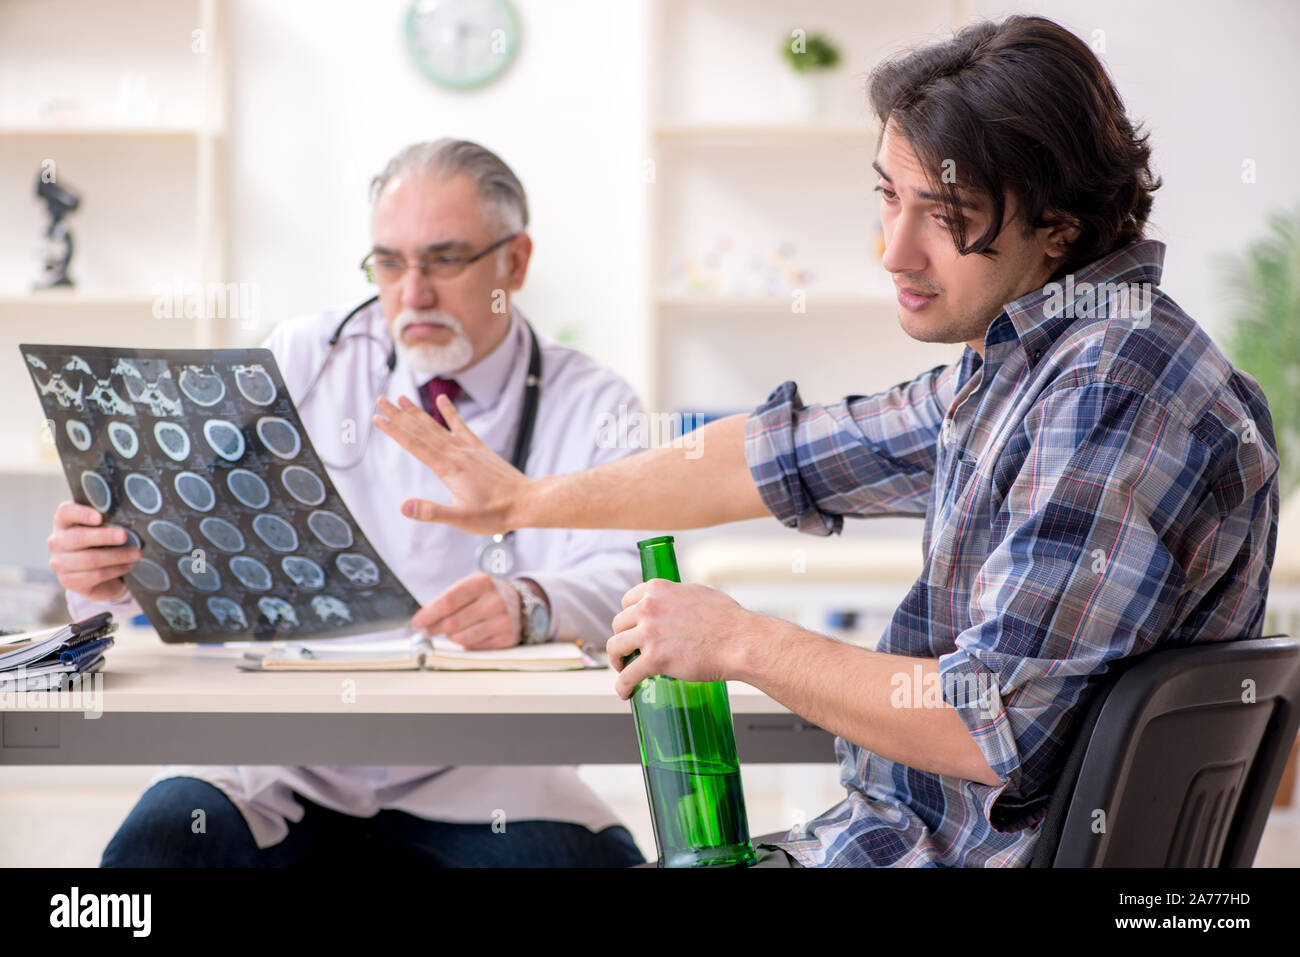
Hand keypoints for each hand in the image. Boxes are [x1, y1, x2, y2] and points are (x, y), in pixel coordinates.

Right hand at [47, 501, 141, 602]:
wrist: (99, 575)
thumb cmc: (103, 544)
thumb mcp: (104, 529)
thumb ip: (109, 521)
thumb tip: (130, 519)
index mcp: (63, 523)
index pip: (65, 512)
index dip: (81, 513)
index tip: (100, 517)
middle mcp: (57, 541)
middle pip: (78, 537)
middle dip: (105, 536)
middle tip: (124, 536)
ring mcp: (59, 563)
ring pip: (89, 559)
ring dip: (117, 556)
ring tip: (136, 554)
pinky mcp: (68, 581)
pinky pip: (95, 575)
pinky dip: (115, 570)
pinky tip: (127, 566)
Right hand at [373, 394, 528, 534]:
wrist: (527, 502)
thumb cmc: (496, 514)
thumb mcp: (461, 518)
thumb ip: (432, 512)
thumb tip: (404, 507)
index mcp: (449, 468)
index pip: (415, 445)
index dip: (395, 431)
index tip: (377, 418)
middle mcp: (457, 453)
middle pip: (422, 431)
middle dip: (399, 416)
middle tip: (381, 400)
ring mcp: (469, 449)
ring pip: (437, 426)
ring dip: (418, 412)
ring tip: (402, 398)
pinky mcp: (479, 450)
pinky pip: (461, 427)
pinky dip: (450, 413)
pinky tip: (442, 400)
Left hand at [412, 572, 521, 649]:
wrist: (518, 603)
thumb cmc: (485, 595)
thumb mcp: (470, 586)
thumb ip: (448, 599)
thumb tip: (422, 620)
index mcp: (481, 583)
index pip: (448, 602)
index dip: (428, 614)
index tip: (417, 622)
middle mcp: (494, 601)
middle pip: (452, 623)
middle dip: (433, 628)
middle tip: (426, 630)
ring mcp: (501, 621)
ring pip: (461, 638)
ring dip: (450, 637)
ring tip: (452, 630)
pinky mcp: (505, 639)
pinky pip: (473, 647)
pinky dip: (466, 643)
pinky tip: (470, 634)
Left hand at [606, 579, 752, 699]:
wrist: (740, 641)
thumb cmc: (728, 619)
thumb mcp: (700, 592)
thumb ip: (681, 596)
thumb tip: (680, 601)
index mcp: (657, 589)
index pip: (627, 601)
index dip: (629, 617)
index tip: (632, 628)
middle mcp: (648, 607)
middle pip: (618, 624)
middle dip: (623, 638)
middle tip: (630, 651)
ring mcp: (649, 633)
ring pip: (615, 647)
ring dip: (617, 660)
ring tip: (624, 670)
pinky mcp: (654, 659)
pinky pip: (627, 676)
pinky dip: (622, 686)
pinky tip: (626, 692)